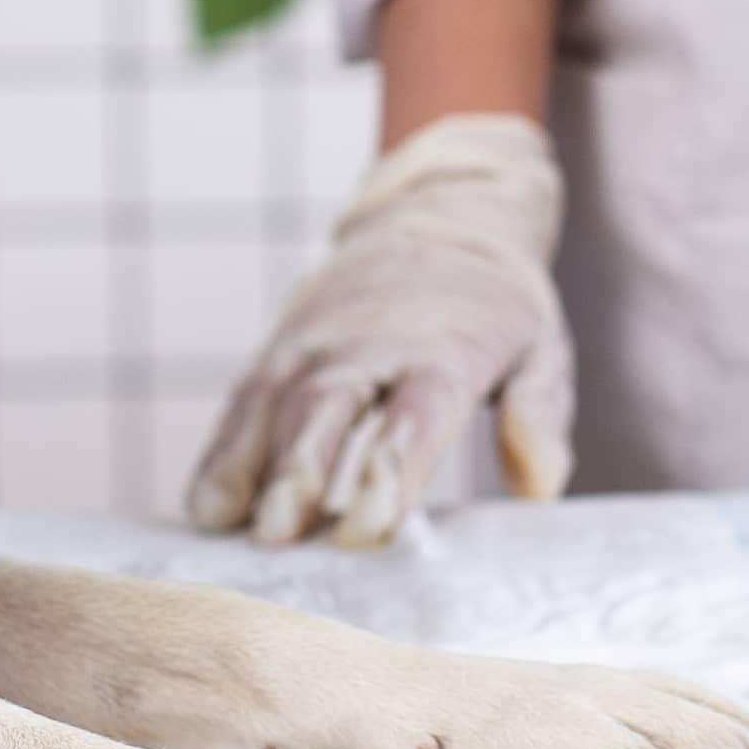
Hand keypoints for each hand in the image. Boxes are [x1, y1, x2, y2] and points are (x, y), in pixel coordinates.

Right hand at [188, 113, 570, 548]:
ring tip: (222, 525)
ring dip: (246, 464)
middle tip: (277, 532)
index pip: (414, 414)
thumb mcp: (541, 348)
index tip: (369, 528)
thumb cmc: (494, 304)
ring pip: (272, 400)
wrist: (441, 215)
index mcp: (443, 351)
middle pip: (325, 405)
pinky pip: (244, 398)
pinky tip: (206, 503)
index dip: (390, 470)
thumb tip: (542, 486)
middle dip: (297, 468)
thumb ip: (538, 414)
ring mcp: (316, 341)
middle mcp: (368, 342)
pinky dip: (223, 449)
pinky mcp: (282, 346)